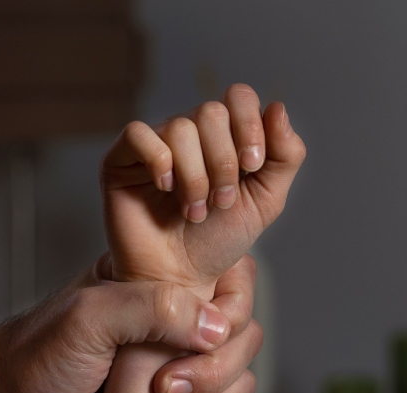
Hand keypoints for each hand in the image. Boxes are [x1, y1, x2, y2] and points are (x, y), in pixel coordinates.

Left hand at [0, 257, 259, 392]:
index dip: (228, 314)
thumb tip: (217, 327)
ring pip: (238, 384)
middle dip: (214, 373)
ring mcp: (175, 368)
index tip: (196, 341)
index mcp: (157, 283)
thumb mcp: (89, 318)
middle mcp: (173, 323)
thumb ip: (153, 309)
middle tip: (163, 390)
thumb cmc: (34, 358)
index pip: (231, 282)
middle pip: (243, 339)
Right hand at [101, 84, 305, 290]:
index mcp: (224, 135)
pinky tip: (165, 189)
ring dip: (195, 177)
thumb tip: (278, 107)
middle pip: (211, 112)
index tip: (252, 166)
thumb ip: (285, 156)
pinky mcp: (121, 159)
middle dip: (223, 162)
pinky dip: (159, 161)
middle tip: (220, 202)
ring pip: (180, 128)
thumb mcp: (265, 201)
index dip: (249, 125)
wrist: (179, 279)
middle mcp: (189, 133)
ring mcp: (154, 144)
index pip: (238, 97)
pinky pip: (138, 134)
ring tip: (193, 211)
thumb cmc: (217, 242)